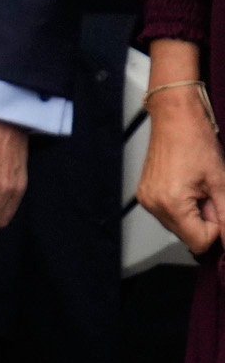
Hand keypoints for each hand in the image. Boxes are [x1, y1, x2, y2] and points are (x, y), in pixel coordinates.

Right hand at [140, 79, 224, 257]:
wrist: (175, 119)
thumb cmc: (196, 141)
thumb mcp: (220, 180)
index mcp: (173, 204)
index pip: (199, 242)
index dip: (216, 230)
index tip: (220, 209)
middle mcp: (155, 207)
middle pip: (187, 236)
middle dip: (204, 220)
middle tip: (210, 193)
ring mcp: (147, 201)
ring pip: (178, 225)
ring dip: (193, 212)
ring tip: (198, 187)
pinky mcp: (145, 195)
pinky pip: (167, 213)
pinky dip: (181, 205)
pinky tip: (186, 185)